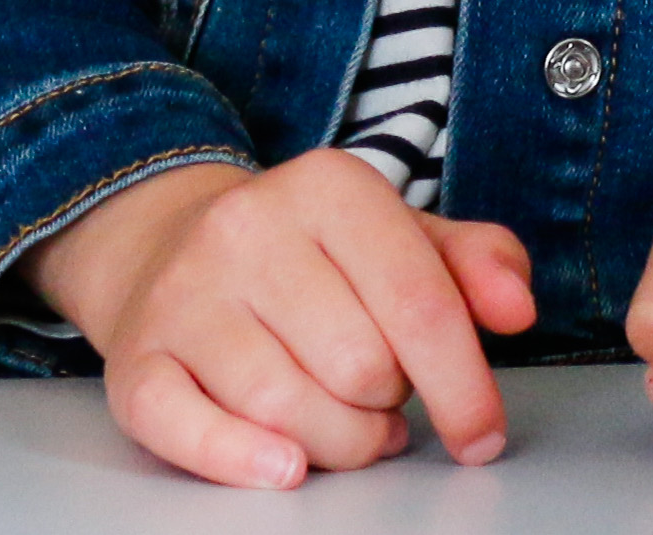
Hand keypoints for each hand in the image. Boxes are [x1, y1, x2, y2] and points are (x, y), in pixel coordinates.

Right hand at [31, 150, 536, 487]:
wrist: (171, 246)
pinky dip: (242, 461)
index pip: (418, 302)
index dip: (464, 385)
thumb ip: (477, 263)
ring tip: (343, 422)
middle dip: (388, 404)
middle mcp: (247, 227)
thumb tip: (517, 306)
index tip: (481, 433)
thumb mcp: (400, 236)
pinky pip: (189, 429)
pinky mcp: (136, 358)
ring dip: (336, 443)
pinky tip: (283, 465)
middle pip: (359, 367)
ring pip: (287, 410)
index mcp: (327, 185)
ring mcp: (185, 294)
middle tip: (380, 394)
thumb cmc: (309, 257)